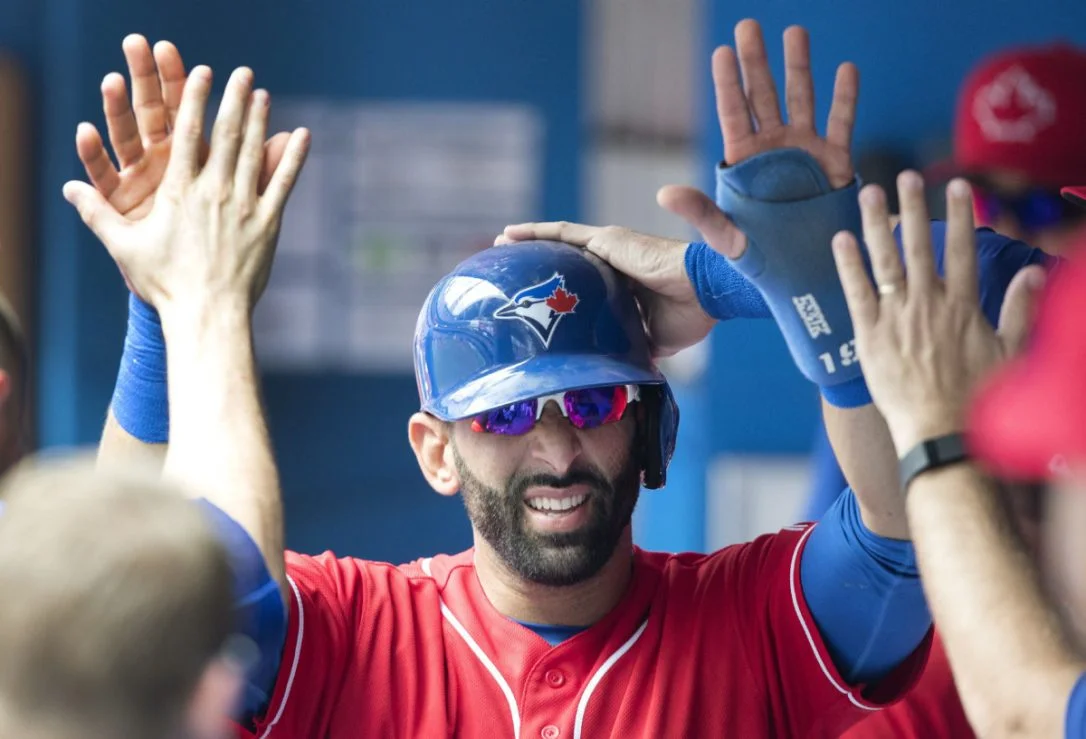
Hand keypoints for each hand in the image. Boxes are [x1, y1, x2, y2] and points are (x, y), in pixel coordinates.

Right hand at [63, 65, 310, 318]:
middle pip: (226, 135)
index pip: (186, 134)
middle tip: (243, 74)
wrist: (207, 315)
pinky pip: (283, 184)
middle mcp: (214, 192)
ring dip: (261, 121)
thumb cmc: (164, 284)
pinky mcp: (268, 224)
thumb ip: (98, 213)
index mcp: (179, 192)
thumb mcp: (124, 246)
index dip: (194, 100)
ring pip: (255, 153)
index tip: (201, 73)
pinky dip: (293, 158)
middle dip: (234, 100)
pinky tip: (302, 136)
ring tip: (264, 95)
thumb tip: (70, 190)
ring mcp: (244, 207)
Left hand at [496, 221, 712, 355]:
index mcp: (626, 284)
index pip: (586, 286)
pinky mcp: (605, 240)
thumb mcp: (655, 338)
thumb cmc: (689, 312)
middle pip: (567, 262)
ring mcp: (609, 248)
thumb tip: (625, 366)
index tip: (541, 298)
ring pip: (559, 244)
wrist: (705, 290)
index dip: (564, 290)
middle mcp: (614, 262)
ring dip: (529, 244)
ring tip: (499, 244)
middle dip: (540, 265)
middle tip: (511, 273)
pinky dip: (535, 232)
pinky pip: (561, 233)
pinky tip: (510, 234)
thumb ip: (635, 345)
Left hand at [657, 20, 858, 260]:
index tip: (722, 52)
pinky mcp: (834, 162)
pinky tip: (846, 69)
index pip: (733, 114)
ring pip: (800, 99)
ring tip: (794, 31)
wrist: (804, 275)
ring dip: (798, 67)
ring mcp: (804, 151)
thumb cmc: (759, 261)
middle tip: (748, 26)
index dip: (728, 83)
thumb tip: (664, 192)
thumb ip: (700, 212)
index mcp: (743, 162)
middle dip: (756, 62)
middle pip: (762, 96)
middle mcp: (772, 149)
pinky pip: (842, 123)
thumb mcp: (726, 238)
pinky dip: (845, 97)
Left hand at [831, 171, 1044, 453]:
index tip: (958, 186)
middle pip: (919, 246)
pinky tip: (840, 239)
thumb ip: (1020, 309)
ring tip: (868, 193)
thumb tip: (1036, 271)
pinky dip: (848, 265)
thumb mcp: (1008, 351)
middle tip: (905, 176)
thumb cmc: (975, 396)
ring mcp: (896, 318)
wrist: (939, 430)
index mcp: (962, 306)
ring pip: (885, 261)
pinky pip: (856, 292)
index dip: (959, 215)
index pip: (961, 250)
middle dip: (913, 207)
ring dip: (877, 224)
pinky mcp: (869, 335)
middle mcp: (927, 304)